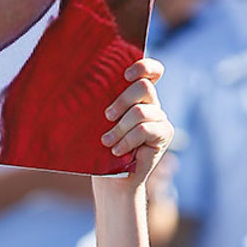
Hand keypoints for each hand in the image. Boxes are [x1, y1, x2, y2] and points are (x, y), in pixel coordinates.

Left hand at [100, 58, 172, 183]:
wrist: (112, 179)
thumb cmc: (99, 148)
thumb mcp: (97, 122)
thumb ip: (101, 103)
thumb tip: (82, 85)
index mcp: (135, 95)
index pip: (151, 70)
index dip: (143, 67)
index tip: (125, 75)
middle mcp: (151, 103)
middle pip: (144, 87)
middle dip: (122, 101)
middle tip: (107, 117)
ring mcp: (160, 118)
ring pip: (141, 111)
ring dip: (120, 128)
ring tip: (107, 142)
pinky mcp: (164, 134)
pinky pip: (145, 129)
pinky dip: (127, 140)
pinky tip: (117, 151)